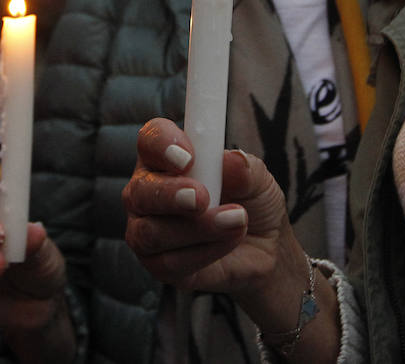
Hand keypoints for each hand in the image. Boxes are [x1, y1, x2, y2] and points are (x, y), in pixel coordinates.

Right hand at [121, 117, 292, 298]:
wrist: (265, 249)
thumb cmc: (251, 202)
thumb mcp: (259, 180)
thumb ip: (246, 169)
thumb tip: (234, 160)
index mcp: (166, 158)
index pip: (150, 140)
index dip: (162, 145)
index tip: (188, 157)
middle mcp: (148, 191)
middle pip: (139, 190)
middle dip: (170, 194)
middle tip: (201, 198)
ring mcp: (147, 229)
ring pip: (151, 232)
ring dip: (198, 228)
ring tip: (236, 221)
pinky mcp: (158, 264)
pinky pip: (167, 262)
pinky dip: (204, 252)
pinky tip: (228, 241)